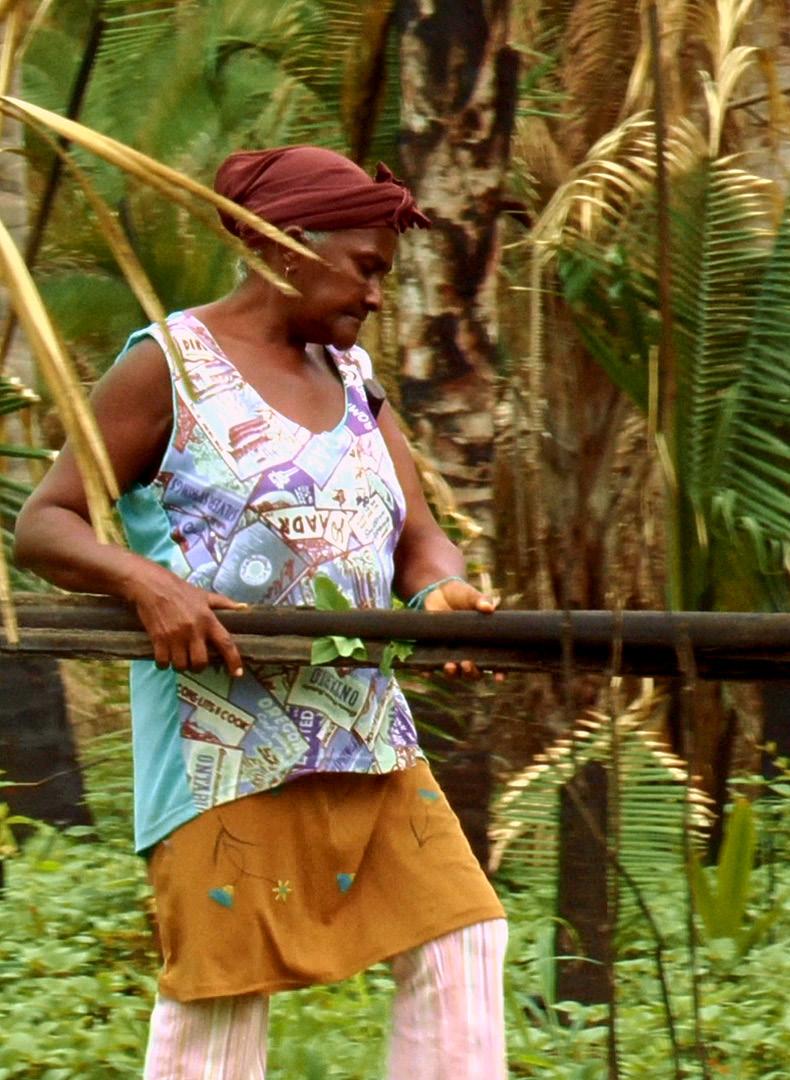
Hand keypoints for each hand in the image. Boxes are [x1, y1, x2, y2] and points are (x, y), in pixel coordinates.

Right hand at [124, 562, 246, 676]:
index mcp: (208, 620)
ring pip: (181, 665)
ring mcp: (175, 636)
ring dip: (181, 666)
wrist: (151, 586)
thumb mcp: (204, 595)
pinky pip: (163, 662)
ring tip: (178, 658)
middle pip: (201, 662)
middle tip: (194, 662)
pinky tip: (164, 658)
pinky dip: (163, 664)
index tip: (237, 674)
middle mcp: (193, 630)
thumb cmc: (180, 591)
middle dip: (198, 667)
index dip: (233, 660)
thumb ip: (225, 603)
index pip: (225, 643)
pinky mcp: (158, 639)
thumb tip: (245, 608)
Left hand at [422, 579, 503, 681]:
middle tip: (467, 664)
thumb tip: (488, 607)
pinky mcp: (434, 651)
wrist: (437, 591)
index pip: (496, 662)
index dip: (500, 672)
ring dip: (453, 673)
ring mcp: (452, 653)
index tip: (499, 677)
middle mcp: (469, 652)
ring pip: (455, 673)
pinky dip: (428, 670)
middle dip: (472, 673)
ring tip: (450, 665)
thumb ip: (482, 600)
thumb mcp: (472, 596)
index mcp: (484, 642)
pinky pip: (431, 665)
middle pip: (474, 672)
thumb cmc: (461, 595)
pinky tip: (426, 671)